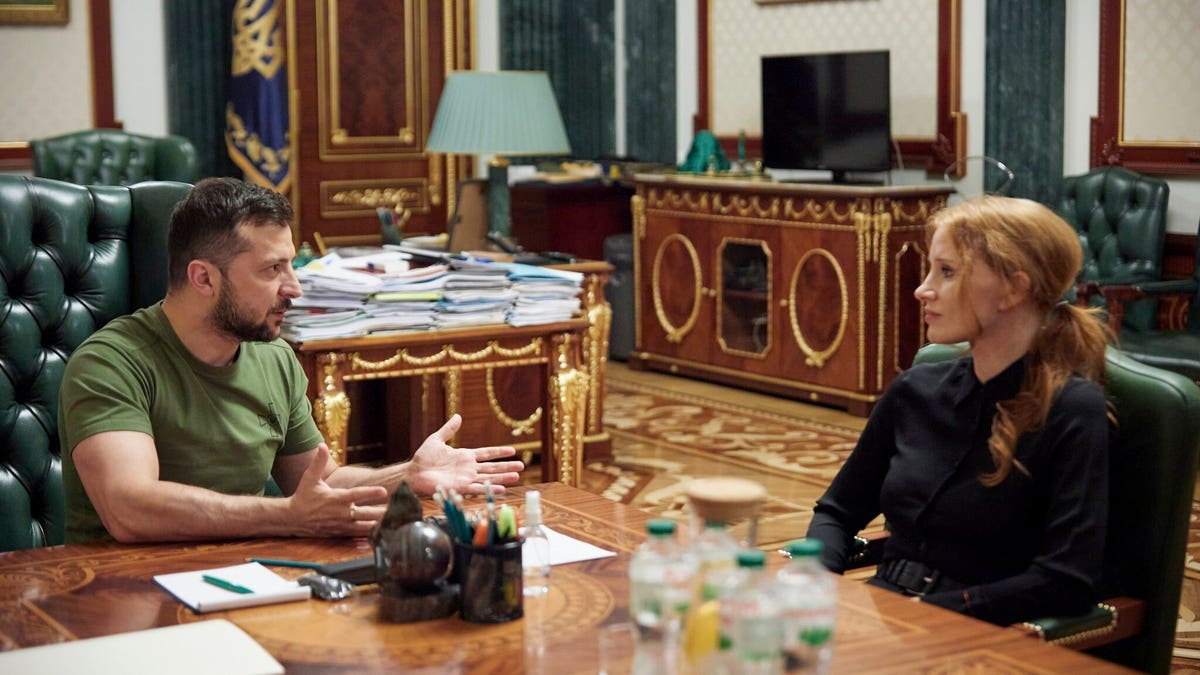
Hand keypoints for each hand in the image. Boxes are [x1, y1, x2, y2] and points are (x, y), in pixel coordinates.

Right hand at [287, 444, 387, 535]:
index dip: (370, 493)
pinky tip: (385, 532)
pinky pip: (359, 534)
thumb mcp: (310, 478)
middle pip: (366, 513)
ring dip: (380, 524)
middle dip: (382, 512)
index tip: (384, 490)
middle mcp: (341, 512)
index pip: (356, 494)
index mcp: (336, 498)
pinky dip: (372, 533)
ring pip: (365, 526)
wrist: (293, 519)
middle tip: (399, 509)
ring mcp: (342, 524)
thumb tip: (322, 445)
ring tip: (396, 522)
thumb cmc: (304, 496)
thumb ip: (318, 462)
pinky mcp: (342, 533)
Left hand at [407, 414, 522, 495]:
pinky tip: (501, 489)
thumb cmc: (423, 458)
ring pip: (488, 478)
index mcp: (465, 456)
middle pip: (492, 467)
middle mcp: (468, 468)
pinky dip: (489, 489)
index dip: (499, 452)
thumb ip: (449, 429)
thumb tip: (458, 416)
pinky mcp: (460, 487)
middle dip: (507, 466)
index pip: (487, 453)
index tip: (513, 450)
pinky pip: (477, 488)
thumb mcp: (436, 439)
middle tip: (522, 466)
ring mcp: (465, 478)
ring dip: (503, 478)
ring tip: (517, 476)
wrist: (413, 473)